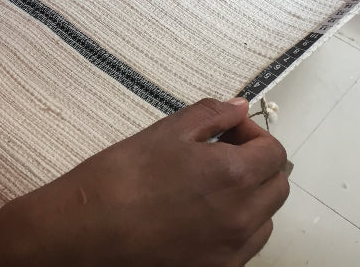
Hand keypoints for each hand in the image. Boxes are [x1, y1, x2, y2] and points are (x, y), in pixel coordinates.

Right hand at [0, 98, 288, 266]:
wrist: (82, 233)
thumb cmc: (118, 180)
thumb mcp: (166, 131)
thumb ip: (212, 115)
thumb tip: (239, 108)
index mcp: (234, 176)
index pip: (274, 152)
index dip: (254, 135)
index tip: (229, 132)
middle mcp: (241, 218)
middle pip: (277, 187)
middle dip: (258, 164)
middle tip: (222, 153)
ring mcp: (229, 251)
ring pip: (264, 220)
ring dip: (250, 198)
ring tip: (209, 186)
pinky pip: (243, 248)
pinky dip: (235, 228)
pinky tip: (200, 216)